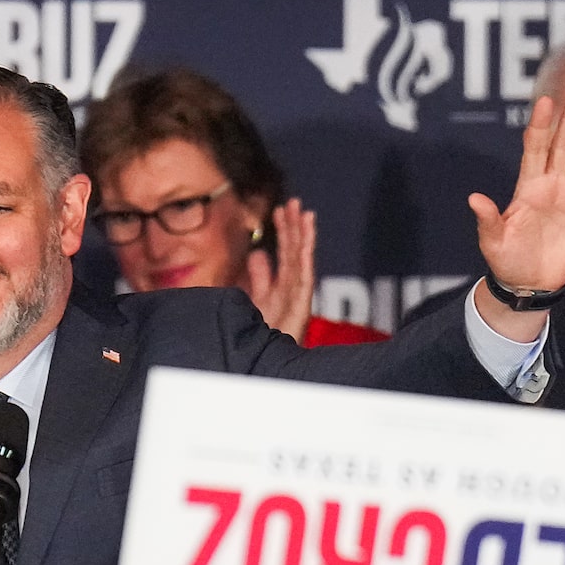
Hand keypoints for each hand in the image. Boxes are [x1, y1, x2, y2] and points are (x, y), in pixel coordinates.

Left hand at [243, 199, 317, 341]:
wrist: (263, 361)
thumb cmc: (262, 334)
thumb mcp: (256, 299)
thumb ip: (259, 276)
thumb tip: (258, 252)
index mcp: (280, 287)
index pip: (283, 253)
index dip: (282, 231)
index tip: (278, 210)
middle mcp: (291, 288)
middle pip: (293, 251)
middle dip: (293, 227)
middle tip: (292, 202)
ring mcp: (298, 295)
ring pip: (301, 258)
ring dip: (303, 234)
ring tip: (305, 212)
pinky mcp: (302, 303)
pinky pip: (305, 272)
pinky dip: (307, 251)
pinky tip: (308, 234)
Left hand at [468, 89, 564, 308]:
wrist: (530, 283)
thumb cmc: (507, 261)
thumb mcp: (493, 241)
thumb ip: (488, 219)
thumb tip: (474, 198)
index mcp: (527, 186)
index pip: (535, 148)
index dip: (541, 126)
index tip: (545, 101)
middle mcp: (552, 183)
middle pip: (563, 144)